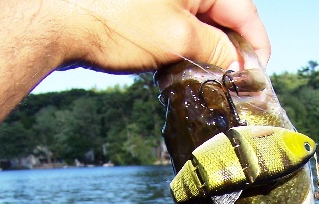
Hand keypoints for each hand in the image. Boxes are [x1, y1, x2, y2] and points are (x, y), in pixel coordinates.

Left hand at [44, 0, 270, 72]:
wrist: (59, 21)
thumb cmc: (117, 21)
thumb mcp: (179, 39)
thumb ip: (217, 49)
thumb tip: (238, 63)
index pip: (243, 9)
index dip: (256, 43)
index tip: (260, 71)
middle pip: (222, 15)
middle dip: (232, 48)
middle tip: (237, 80)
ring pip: (199, 23)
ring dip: (207, 50)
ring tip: (210, 78)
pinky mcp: (143, 9)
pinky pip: (176, 26)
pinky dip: (184, 47)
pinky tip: (183, 68)